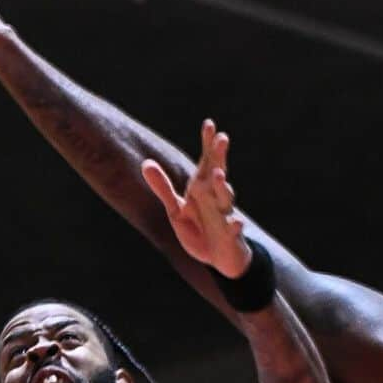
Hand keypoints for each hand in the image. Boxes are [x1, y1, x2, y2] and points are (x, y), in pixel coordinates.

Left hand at [142, 120, 250, 278]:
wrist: (218, 259)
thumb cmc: (198, 230)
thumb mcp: (176, 210)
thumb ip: (162, 188)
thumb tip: (145, 163)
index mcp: (203, 189)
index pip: (206, 162)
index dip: (208, 144)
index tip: (209, 123)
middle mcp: (216, 198)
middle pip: (218, 173)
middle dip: (219, 157)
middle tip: (222, 137)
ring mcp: (225, 216)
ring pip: (225, 199)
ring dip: (223, 187)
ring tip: (219, 175)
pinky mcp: (230, 236)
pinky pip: (233, 230)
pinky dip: (235, 226)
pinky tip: (236, 223)